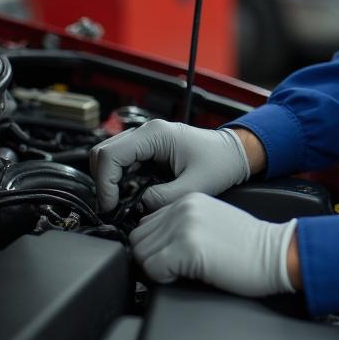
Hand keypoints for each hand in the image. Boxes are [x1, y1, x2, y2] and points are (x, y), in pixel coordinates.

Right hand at [89, 119, 256, 211]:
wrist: (235, 153)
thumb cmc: (220, 163)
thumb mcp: (192, 186)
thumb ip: (161, 199)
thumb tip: (136, 207)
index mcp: (156, 134)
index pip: (111, 154)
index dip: (105, 183)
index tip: (111, 206)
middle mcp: (147, 132)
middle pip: (103, 152)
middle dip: (103, 182)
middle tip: (113, 207)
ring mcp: (147, 139)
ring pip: (110, 156)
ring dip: (110, 180)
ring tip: (121, 203)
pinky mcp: (149, 149)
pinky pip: (123, 161)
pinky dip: (120, 178)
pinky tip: (131, 194)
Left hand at [129, 192, 296, 296]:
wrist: (274, 252)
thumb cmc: (248, 244)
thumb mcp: (212, 220)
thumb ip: (182, 223)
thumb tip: (154, 243)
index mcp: (189, 199)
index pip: (145, 223)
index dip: (153, 245)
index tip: (170, 256)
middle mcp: (183, 207)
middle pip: (138, 239)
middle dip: (151, 257)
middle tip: (175, 267)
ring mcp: (185, 225)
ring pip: (141, 254)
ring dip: (156, 268)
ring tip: (183, 270)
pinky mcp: (187, 247)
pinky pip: (152, 270)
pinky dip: (163, 279)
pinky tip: (187, 275)